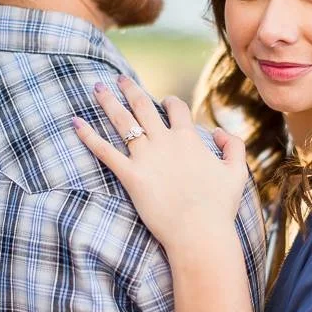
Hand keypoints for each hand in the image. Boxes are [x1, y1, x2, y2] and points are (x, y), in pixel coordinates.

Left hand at [72, 76, 248, 252]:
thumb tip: (218, 133)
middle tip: (119, 79)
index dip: (170, 102)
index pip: (176, 108)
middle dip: (130, 90)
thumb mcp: (237, 172)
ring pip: (122, 121)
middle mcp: (164, 142)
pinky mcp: (130, 176)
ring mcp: (145, 157)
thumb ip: (233, 146)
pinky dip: (88, 135)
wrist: (199, 233)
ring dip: (108, 102)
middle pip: (143, 107)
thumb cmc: (220, 206)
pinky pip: (104, 151)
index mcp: (188, 138)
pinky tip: (74, 122)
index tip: (164, 101)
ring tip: (97, 88)